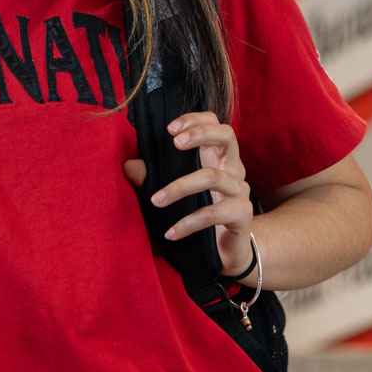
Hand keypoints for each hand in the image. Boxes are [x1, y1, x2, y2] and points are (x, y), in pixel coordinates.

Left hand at [121, 111, 256, 276]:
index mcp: (217, 158)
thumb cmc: (201, 214)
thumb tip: (129, 166)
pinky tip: (171, 233)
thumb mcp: (176, 193)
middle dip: (201, 134)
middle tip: (175, 143)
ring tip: (156, 201)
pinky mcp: (242, 214)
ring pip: (213, 177)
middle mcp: (233, 169)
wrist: (227, 251)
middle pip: (227, 136)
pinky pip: (213, 213)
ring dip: (180, 187)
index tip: (170, 129)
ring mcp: (240, 190)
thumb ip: (153, 178)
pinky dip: (189, 223)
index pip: (215, 124)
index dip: (195, 120)